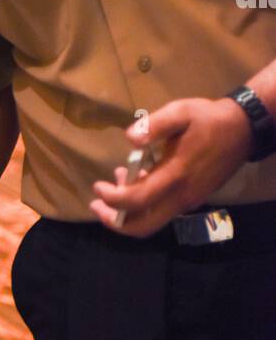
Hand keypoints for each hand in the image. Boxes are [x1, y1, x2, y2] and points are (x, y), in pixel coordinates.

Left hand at [90, 97, 252, 236]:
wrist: (242, 130)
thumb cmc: (208, 120)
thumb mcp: (181, 112)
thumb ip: (155, 124)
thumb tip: (130, 138)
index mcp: (176, 176)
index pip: (138, 201)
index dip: (113, 200)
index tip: (98, 187)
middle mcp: (181, 196)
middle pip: (143, 227)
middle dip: (115, 222)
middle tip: (97, 204)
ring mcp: (188, 201)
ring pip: (152, 222)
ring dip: (128, 212)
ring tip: (116, 184)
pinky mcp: (192, 200)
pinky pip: (162, 212)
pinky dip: (143, 205)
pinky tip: (137, 180)